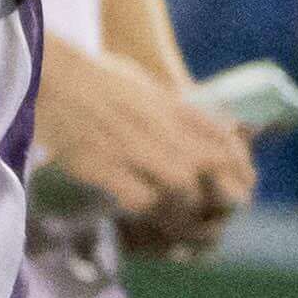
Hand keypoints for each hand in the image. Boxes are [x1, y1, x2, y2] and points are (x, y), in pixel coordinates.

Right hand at [28, 29, 256, 249]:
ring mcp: (132, 147)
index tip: (246, 182)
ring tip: (184, 219)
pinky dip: (149, 212)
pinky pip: (141, 200)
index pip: (222, 136)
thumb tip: (204, 125)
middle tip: (223, 211)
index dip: (239, 164)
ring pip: (182, 186)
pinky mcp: (104, 167)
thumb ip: (172, 107)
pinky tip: (145, 215)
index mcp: (170, 105)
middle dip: (224, 192)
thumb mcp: (144, 85)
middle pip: (211, 165)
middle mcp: (159, 125)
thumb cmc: (94, 79)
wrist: (51, 77)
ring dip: (187, 206)